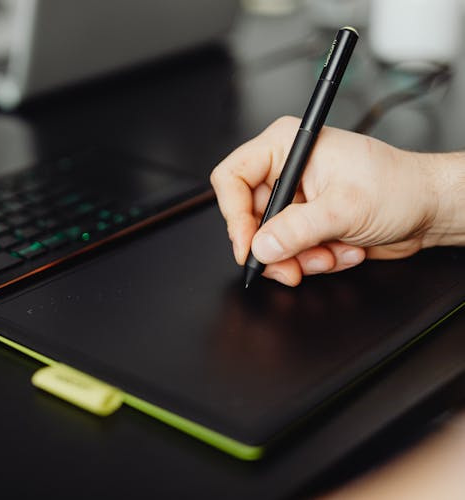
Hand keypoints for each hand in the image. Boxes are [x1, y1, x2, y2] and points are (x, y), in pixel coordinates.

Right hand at [210, 116, 460, 285]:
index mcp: (287, 146)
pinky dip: (313, 260)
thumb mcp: (344, 208)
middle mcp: (286, 170)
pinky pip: (288, 251)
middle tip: (290, 266)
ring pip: (268, 241)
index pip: (232, 178)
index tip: (248, 246)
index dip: (234, 215)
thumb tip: (261, 246)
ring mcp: (295, 198)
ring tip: (331, 255)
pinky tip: (342, 250)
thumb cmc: (400, 186)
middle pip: (247, 217)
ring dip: (299, 257)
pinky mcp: (305, 222)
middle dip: (274, 247)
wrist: (430, 208)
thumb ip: (297, 229)